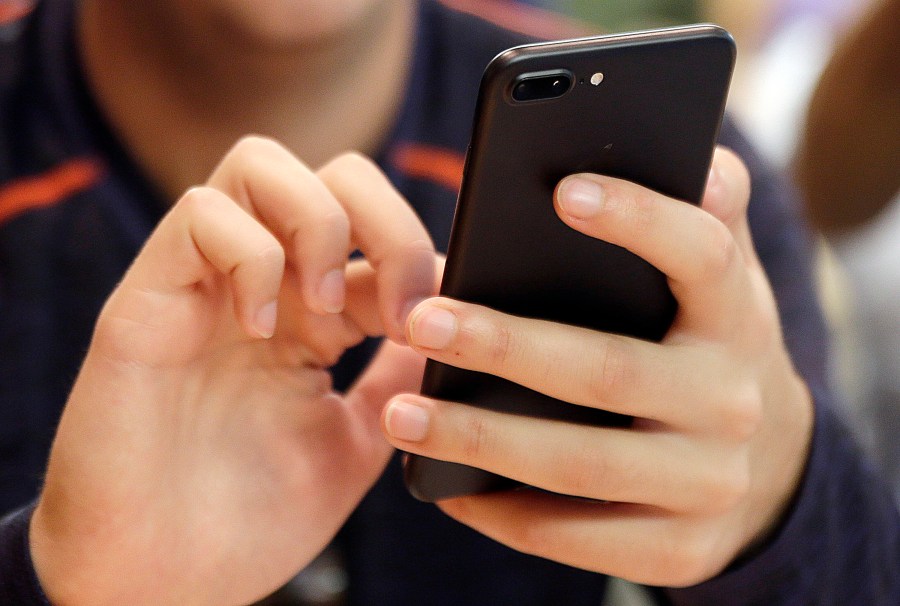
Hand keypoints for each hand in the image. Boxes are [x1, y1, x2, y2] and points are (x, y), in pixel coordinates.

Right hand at [29, 138, 436, 604]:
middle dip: (388, 221)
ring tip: (327, 312)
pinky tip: (263, 328)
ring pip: (262, 164)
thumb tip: (449, 326)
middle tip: (400, 307)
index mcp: (311, 318)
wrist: (161, 582)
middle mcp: (261, 287)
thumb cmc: (251, 520)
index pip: (376, 234)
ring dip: (319, 226)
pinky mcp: (147, 298)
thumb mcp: (354, 443)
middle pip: (332, 172)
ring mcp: (203, 286)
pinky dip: (251, 257)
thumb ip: (395, 380)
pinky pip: (200, 215)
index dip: (420, 259)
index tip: (444, 319)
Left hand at [382, 147, 813, 586]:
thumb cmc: (707, 343)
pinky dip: (508, 517)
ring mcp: (710, 484)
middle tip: (422, 323)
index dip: (639, 221)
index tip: (560, 191)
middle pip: (609, 370)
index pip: (702, 255)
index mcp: (735, 315)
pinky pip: (582, 539)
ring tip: (400, 416)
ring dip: (483, 441)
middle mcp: (731, 401)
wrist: (767, 461)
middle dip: (507, 347)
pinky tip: (449, 489)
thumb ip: (704, 216)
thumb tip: (694, 156)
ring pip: (583, 465)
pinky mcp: (684, 551)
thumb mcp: (719, 281)